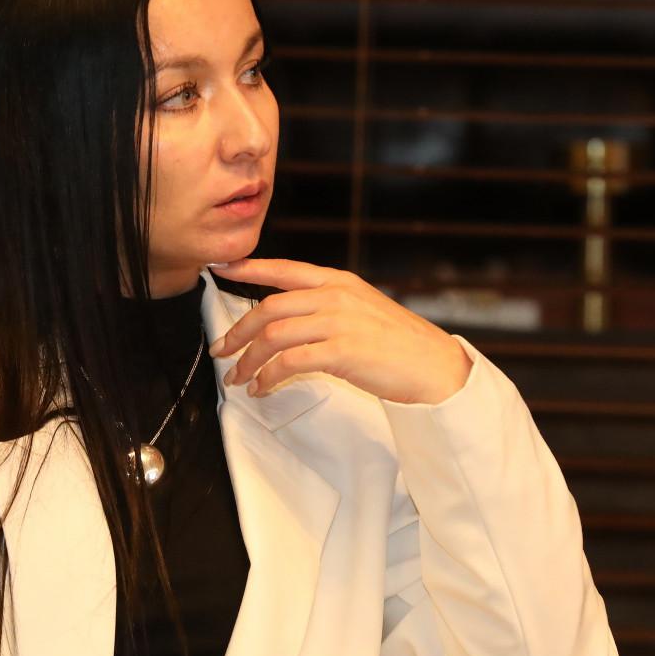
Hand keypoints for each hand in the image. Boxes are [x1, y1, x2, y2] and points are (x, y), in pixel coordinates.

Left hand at [209, 257, 471, 404]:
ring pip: (274, 336)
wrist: (434, 366)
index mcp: (339, 281)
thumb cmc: (400, 343)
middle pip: (269, 307)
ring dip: (248, 360)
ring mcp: (338, 322)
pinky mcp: (341, 351)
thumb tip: (290, 318)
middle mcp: (335, 296)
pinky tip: (262, 387)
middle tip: (222, 349)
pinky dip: (268, 376)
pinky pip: (289, 362)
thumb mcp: (363, 308)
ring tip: (237, 377)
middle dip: (238, 331)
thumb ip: (329, 305)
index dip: (249, 268)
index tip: (220, 268)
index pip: (284, 269)